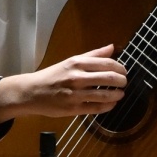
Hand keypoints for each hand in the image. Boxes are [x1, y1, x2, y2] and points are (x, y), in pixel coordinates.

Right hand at [0, 44, 126, 120]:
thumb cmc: (52, 76)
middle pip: (109, 78)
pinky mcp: (73, 109)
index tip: (124, 72)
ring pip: (105, 95)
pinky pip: (97, 108)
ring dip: (118, 95)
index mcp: (77, 63)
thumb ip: (92, 55)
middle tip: (124, 83)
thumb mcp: (70, 61)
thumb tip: (112, 48)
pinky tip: (112, 104)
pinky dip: (108, 106)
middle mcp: (77, 77)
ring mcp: (75, 94)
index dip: (121, 68)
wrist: (32, 92)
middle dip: (122, 81)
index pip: (107, 63)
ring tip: (120, 94)